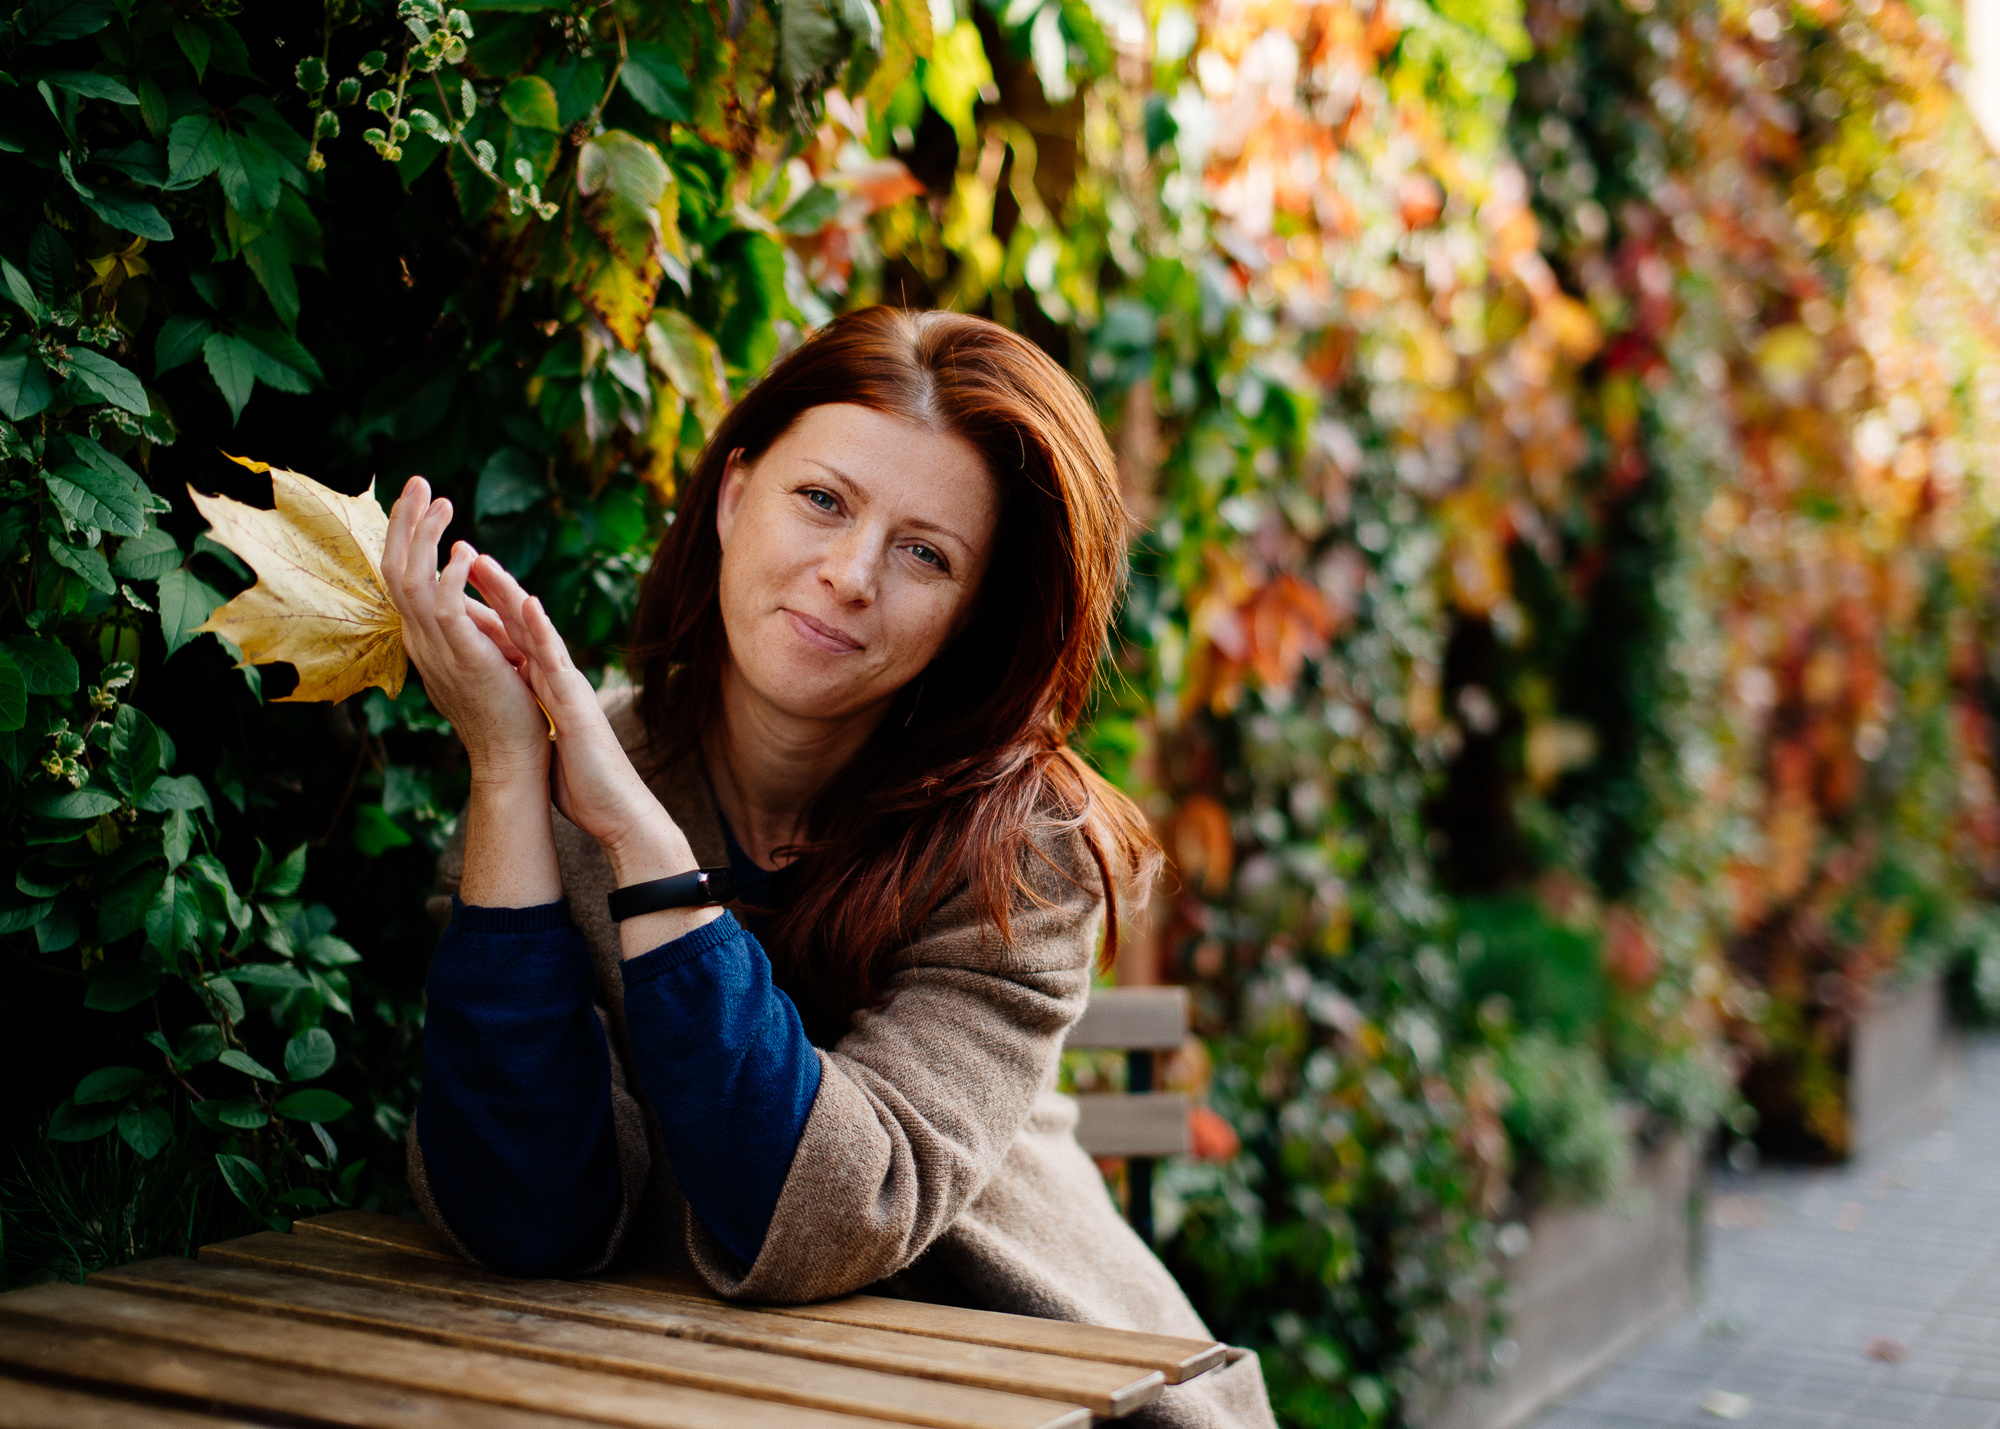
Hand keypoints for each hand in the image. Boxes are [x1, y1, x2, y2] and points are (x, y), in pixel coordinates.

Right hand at [380, 477, 549, 790]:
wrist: (512, 757)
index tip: (419, 499)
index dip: (405, 534)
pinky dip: (451, 575)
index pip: (400, 575)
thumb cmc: (503, 709)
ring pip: (412, 580)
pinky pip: (445, 607)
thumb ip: (463, 626)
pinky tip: (466, 551)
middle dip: (405, 521)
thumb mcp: (475, 656)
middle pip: (395, 568)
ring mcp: (437, 649)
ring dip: (425, 536)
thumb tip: (458, 595)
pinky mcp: (464, 657)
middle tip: (419, 480)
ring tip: (443, 501)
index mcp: (424, 636)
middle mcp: (421, 639)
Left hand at [467, 552, 693, 880]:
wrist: (616, 810)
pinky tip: (530, 605)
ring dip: (513, 596)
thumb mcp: (547, 743)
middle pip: (522, 626)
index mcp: (548, 689)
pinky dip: (543, 632)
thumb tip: (515, 720)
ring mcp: (568, 687)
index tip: (465, 585)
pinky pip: (556, 662)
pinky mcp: (576, 703)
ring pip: (537, 633)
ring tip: (488, 564)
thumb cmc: (584, 784)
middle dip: (496, 590)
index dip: (491, 612)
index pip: (515, 642)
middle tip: (469, 555)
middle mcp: (558, 680)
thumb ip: (535, 721)